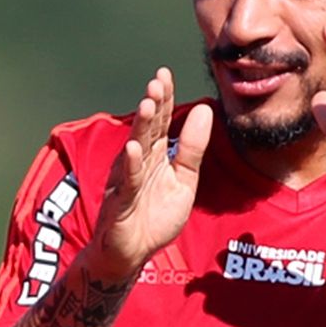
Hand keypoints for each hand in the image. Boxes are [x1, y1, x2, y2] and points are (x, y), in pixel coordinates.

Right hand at [87, 67, 212, 279]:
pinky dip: (130, 166)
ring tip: (148, 104)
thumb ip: (193, 149)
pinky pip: (127, 183)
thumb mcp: (184, 181)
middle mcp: (137, 163)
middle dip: (152, 105)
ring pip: (134, 150)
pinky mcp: (121, 203)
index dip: (164, 99)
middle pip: (146, 130)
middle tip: (157, 80)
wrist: (133, 254)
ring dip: (141, 128)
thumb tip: (205, 109)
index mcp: (154, 156)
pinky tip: (133, 149)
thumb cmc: (155, 216)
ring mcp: (127, 181)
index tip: (166, 73)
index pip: (160, 122)